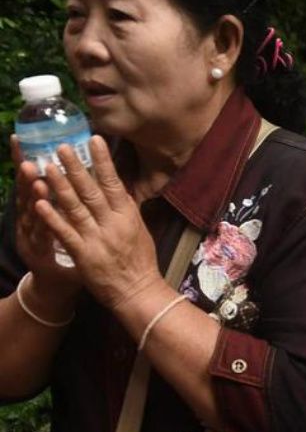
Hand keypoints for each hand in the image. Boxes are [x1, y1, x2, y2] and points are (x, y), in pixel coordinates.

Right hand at [10, 137, 79, 284]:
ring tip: (34, 174)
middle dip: (26, 172)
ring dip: (32, 193)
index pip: (32, 180)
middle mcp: (29, 221)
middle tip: (26, 151)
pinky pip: (43, 234)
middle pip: (26, 192)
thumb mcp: (65, 222)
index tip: (22, 137)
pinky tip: (39, 207)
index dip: (26, 159)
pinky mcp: (39, 253)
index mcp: (37, 211)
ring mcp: (31, 237)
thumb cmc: (65, 250)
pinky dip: (43, 221)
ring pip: (31, 212)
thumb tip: (73, 171)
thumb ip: (66, 199)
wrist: (57, 287)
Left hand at [33, 138, 164, 312]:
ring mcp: (97, 238)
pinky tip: (40, 202)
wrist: (137, 291)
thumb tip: (119, 188)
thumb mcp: (139, 229)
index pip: (114, 182)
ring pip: (75, 207)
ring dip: (59, 186)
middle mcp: (112, 223)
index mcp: (128, 215)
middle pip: (91, 191)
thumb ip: (126, 210)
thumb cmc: (140, 260)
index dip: (103, 161)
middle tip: (61, 147)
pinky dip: (52, 217)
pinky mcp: (83, 254)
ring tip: (46, 167)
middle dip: (75, 168)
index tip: (94, 139)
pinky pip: (64, 232)